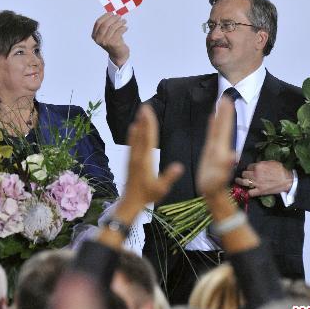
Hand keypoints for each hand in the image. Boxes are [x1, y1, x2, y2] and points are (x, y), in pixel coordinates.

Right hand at [92, 12, 129, 66]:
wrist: (118, 54)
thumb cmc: (113, 41)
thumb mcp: (107, 33)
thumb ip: (107, 24)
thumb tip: (113, 13)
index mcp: (94, 36)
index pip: (98, 22)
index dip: (105, 16)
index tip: (112, 13)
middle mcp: (99, 39)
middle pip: (105, 24)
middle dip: (113, 18)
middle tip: (119, 16)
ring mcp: (106, 42)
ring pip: (113, 27)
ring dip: (120, 22)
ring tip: (124, 21)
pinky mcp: (113, 43)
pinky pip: (119, 31)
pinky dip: (123, 28)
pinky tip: (125, 28)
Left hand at [98, 104, 182, 247]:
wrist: (130, 201)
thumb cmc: (147, 196)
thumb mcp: (161, 188)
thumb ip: (169, 176)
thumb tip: (179, 166)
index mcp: (145, 160)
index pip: (149, 138)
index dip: (150, 124)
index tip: (149, 112)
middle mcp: (137, 156)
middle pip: (141, 134)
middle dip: (144, 120)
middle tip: (145, 106)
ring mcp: (132, 157)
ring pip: (135, 137)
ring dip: (138, 124)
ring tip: (140, 112)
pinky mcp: (130, 160)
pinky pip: (131, 143)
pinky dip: (133, 133)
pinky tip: (133, 128)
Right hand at [196, 96, 235, 198]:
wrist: (213, 194)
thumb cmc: (213, 187)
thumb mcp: (219, 177)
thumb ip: (226, 166)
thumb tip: (233, 155)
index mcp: (221, 150)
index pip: (224, 129)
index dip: (226, 116)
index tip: (227, 101)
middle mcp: (220, 147)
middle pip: (223, 126)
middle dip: (225, 112)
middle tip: (226, 96)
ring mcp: (216, 149)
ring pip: (218, 129)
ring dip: (220, 116)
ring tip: (220, 103)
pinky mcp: (211, 152)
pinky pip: (212, 135)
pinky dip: (213, 125)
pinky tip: (212, 119)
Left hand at [235, 161, 292, 196]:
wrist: (287, 180)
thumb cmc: (281, 170)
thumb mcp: (271, 162)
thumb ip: (262, 163)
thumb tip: (257, 164)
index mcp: (258, 166)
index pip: (248, 166)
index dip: (249, 168)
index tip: (250, 169)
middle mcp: (255, 174)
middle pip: (244, 174)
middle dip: (244, 174)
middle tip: (245, 175)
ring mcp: (257, 183)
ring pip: (244, 182)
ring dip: (240, 181)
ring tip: (238, 181)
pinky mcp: (260, 191)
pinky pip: (250, 192)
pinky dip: (248, 192)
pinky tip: (247, 190)